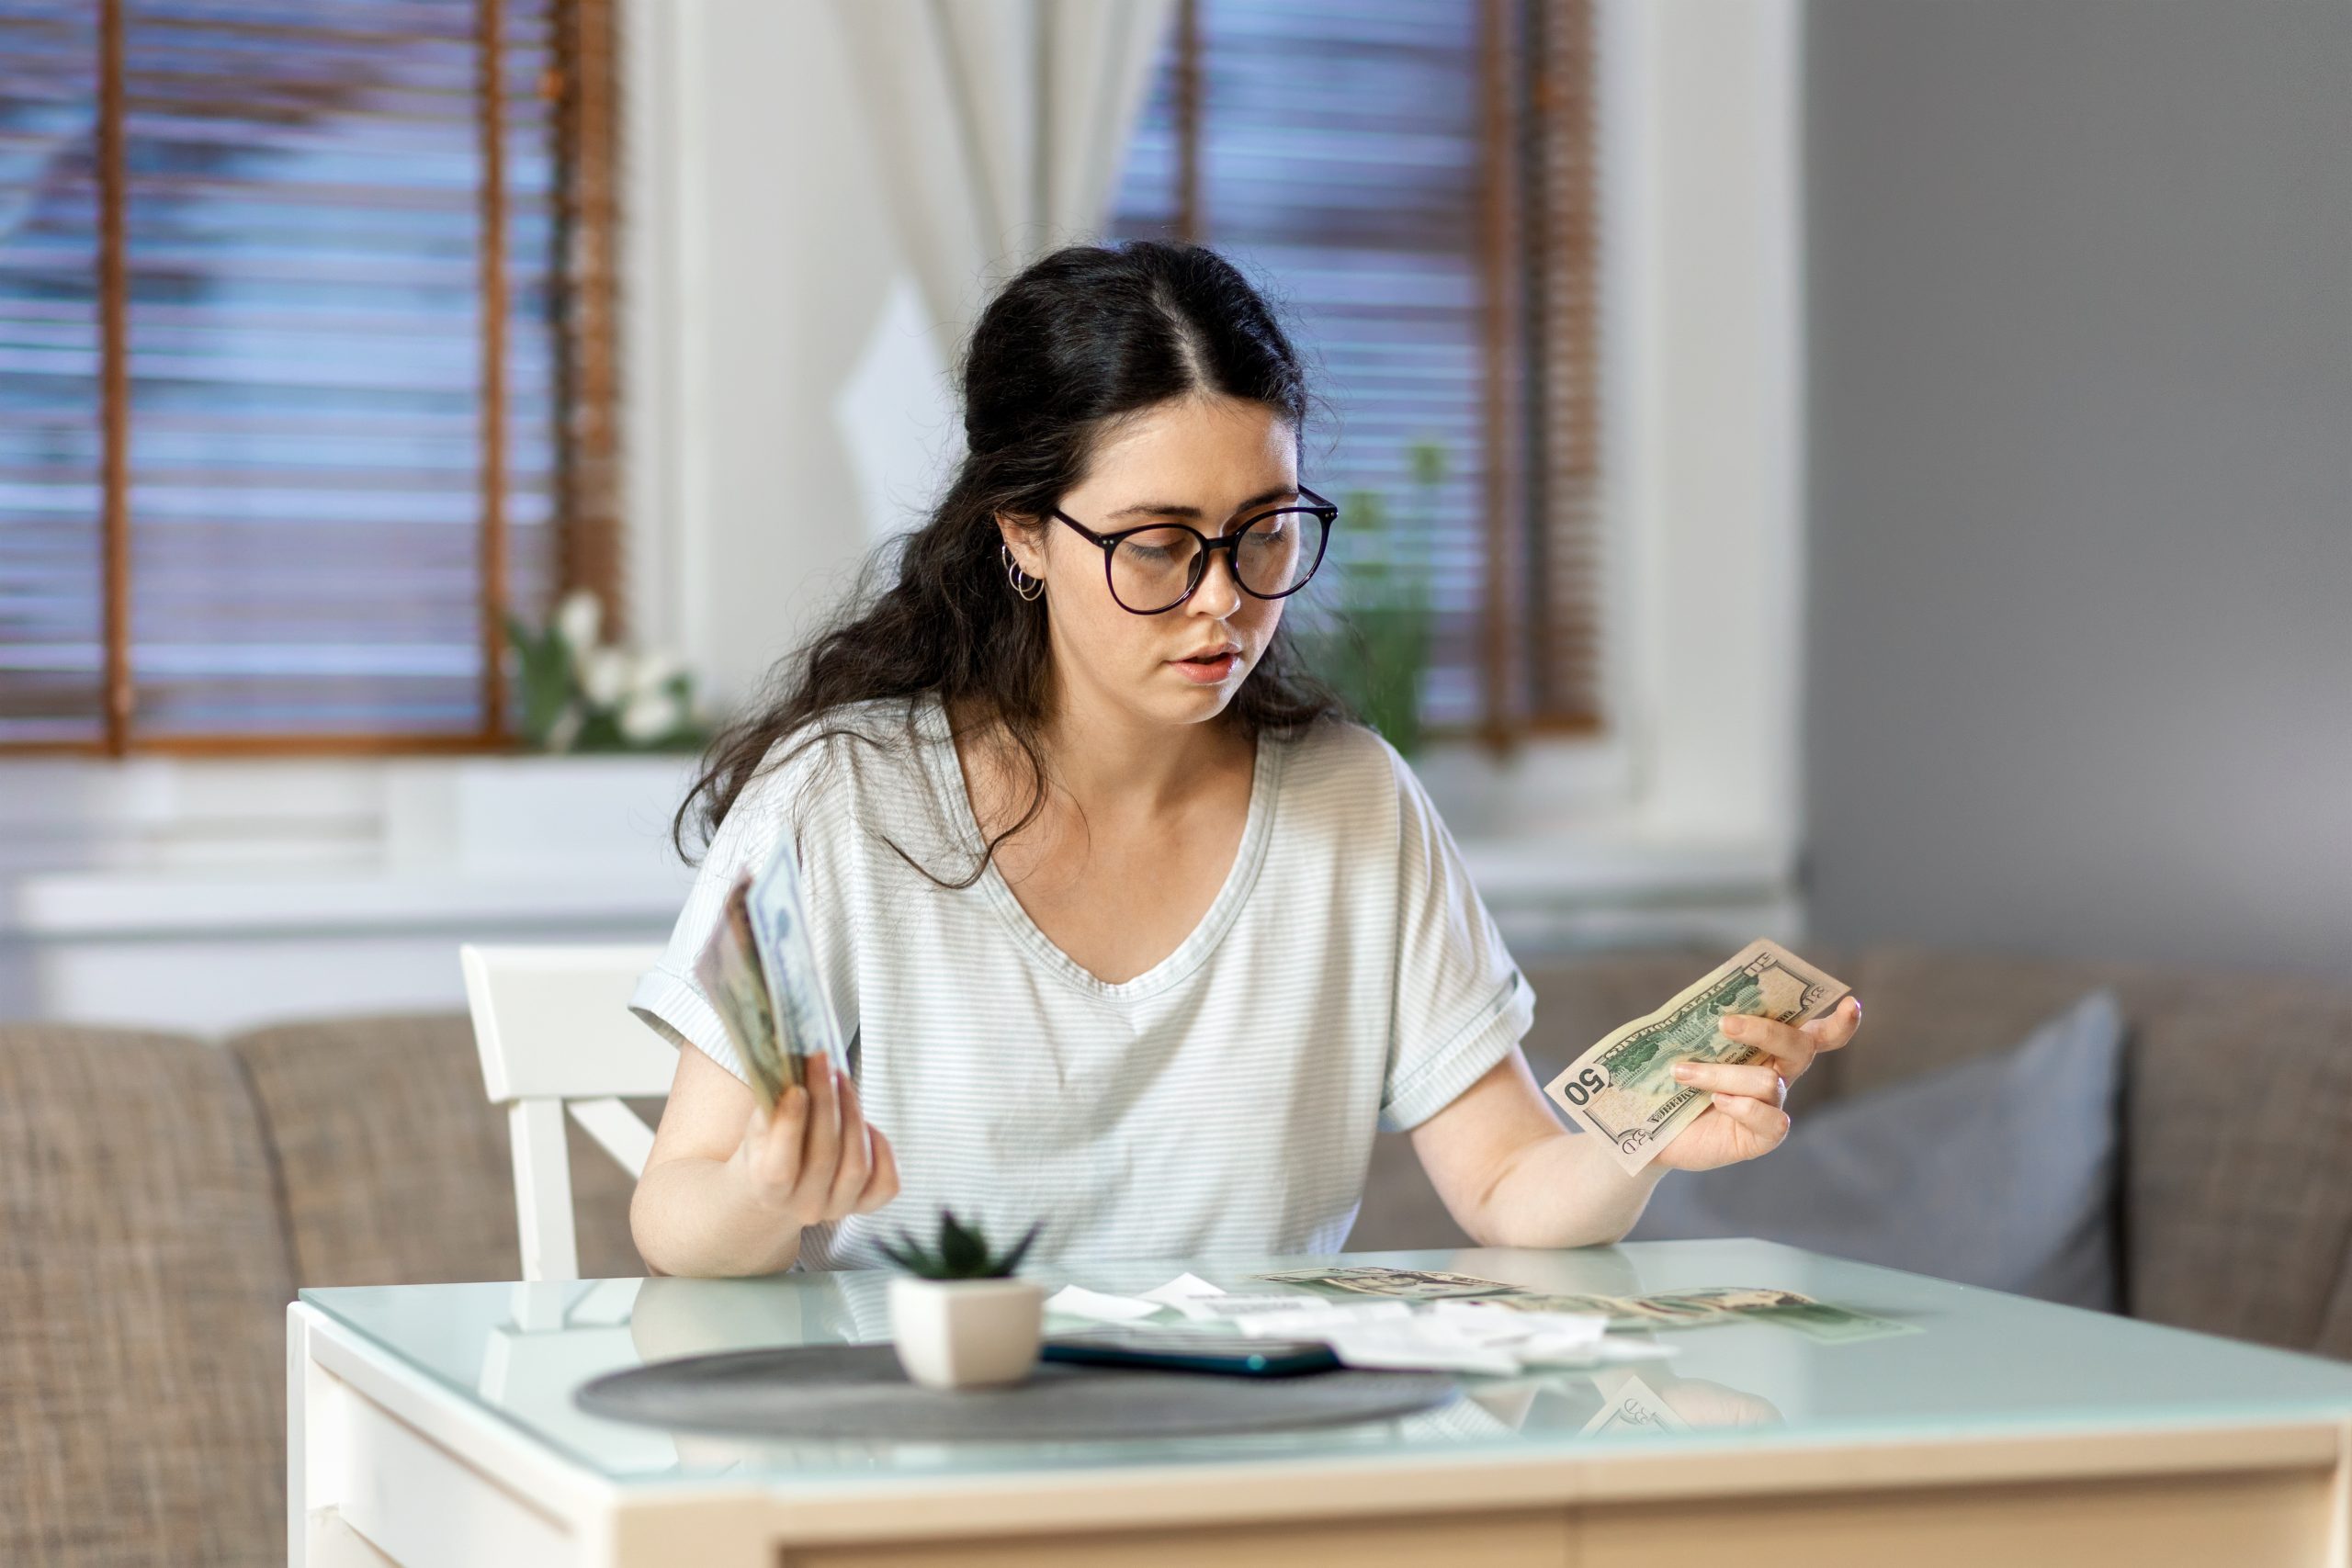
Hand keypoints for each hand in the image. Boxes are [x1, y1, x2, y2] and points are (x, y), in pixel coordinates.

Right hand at [727, 1053, 899, 1226]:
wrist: (785, 1181)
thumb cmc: (771, 1145)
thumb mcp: (759, 1127)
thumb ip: (772, 1106)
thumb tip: (796, 1068)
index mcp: (767, 1191)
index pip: (780, 1168)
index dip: (790, 1128)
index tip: (797, 1088)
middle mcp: (804, 1207)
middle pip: (824, 1156)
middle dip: (826, 1102)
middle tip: (823, 1062)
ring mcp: (838, 1208)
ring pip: (857, 1165)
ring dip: (852, 1114)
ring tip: (840, 1080)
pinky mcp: (867, 1205)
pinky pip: (886, 1179)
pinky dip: (881, 1146)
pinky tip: (864, 1124)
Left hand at [1651, 996, 1862, 1172]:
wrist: (1646, 1122)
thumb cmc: (1667, 1074)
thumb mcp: (1682, 1043)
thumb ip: (1701, 1023)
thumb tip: (1708, 1005)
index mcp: (1766, 1047)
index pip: (1812, 1033)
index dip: (1838, 1023)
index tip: (1851, 1004)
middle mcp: (1777, 1074)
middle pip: (1799, 1046)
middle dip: (1764, 1030)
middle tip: (1724, 1024)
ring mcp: (1772, 1107)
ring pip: (1768, 1081)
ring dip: (1720, 1074)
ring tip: (1682, 1073)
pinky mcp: (1762, 1137)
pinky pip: (1771, 1119)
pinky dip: (1740, 1106)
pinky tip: (1715, 1103)